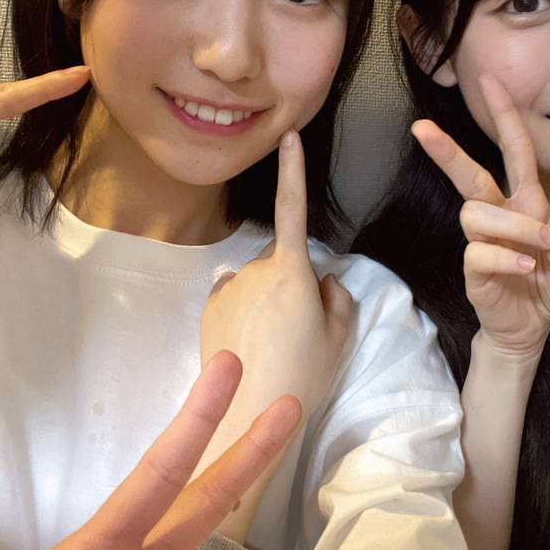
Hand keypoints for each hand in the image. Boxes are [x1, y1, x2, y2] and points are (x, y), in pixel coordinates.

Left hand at [201, 131, 353, 418]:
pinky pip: (233, 295)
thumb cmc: (305, 373)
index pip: (294, 208)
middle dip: (291, 279)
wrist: (250, 412)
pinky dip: (243, 309)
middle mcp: (254, 268)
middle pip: (280, 259)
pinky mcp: (209, 307)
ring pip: (256, 280)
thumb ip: (337, 298)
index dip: (293, 170)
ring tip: (275, 342)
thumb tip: (323, 281)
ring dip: (266, 297)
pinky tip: (250, 341)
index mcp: (292, 270)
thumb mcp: (340, 336)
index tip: (289, 136)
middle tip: (302, 326)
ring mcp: (228, 286)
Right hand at [413, 74, 549, 360]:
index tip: (490, 80)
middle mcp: (500, 215)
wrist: (531, 329)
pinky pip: (478, 250)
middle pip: (470, 174)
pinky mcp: (473, 269)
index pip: (516, 151)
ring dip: (515, 227)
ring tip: (538, 251)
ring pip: (478, 213)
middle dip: (448, 151)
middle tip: (421, 127)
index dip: (505, 116)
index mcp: (527, 203)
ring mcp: (482, 241)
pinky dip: (505, 256)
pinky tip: (524, 267)